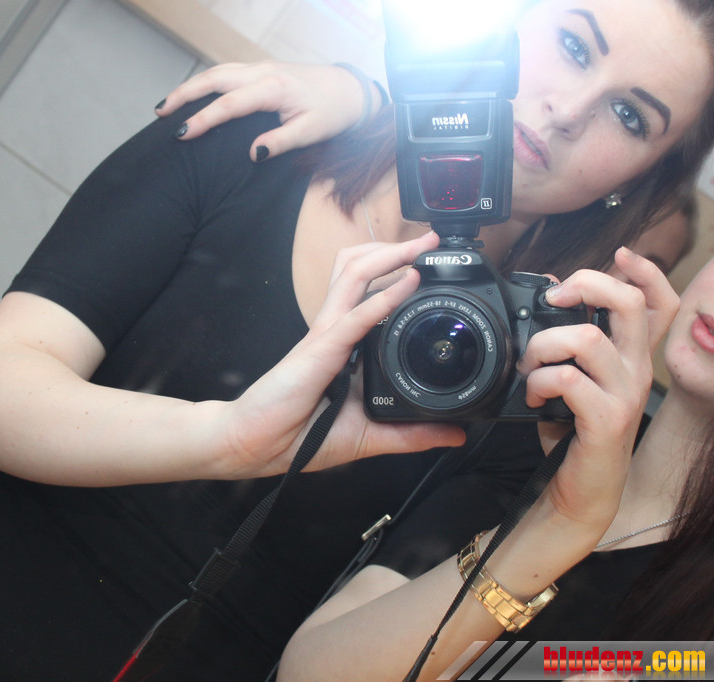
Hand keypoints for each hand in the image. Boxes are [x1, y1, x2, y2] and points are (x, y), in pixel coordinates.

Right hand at [156, 61, 373, 161]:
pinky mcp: (260, 70)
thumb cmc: (332, 112)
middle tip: (159, 114)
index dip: (204, 119)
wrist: (349, 89)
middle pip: (213, 79)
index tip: (182, 134)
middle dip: (183, 95)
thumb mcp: (311, 132)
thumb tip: (253, 154)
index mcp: (273, 88)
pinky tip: (193, 96)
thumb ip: (281, 142)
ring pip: (216, 73)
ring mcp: (260, 67)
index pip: (229, 104)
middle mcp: (262, 72)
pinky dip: (205, 83)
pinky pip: (225, 73)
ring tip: (166, 106)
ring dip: (190, 87)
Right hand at [219, 232, 465, 477]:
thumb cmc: (300, 435)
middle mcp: (333, 330)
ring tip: (420, 246)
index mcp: (343, 344)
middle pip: (358, 269)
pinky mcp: (321, 349)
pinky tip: (409, 282)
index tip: (430, 268)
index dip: (395, 273)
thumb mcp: (370, 436)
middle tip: (428, 241)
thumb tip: (454, 435)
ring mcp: (325, 335)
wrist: (259, 446)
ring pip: (354, 275)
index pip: (368, 293)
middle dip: (393, 248)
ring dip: (389, 255)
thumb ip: (411, 434)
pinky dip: (385, 295)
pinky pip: (356, 315)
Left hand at [518, 247, 679, 530]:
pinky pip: (570, 380)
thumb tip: (548, 299)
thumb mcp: (573, 380)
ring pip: (587, 339)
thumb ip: (568, 345)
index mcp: (630, 357)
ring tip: (529, 366)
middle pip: (630, 305)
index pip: (660, 304)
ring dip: (544, 345)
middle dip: (586, 286)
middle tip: (553, 298)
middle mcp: (636, 371)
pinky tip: (532, 397)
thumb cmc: (574, 432)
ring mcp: (625, 395)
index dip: (647, 272)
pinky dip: (540, 382)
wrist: (581, 492)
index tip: (621, 254)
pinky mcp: (607, 420)